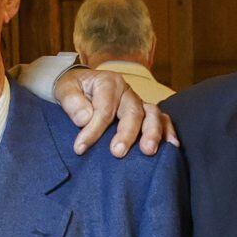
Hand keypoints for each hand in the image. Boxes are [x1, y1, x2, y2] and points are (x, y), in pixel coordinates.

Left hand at [52, 67, 175, 157]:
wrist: (81, 86)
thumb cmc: (74, 89)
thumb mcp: (65, 90)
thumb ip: (72, 102)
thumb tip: (84, 119)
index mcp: (108, 83)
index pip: (104, 109)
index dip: (93, 130)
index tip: (80, 148)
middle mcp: (127, 91)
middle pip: (133, 112)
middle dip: (127, 133)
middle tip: (117, 153)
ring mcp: (139, 102)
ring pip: (152, 114)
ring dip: (152, 133)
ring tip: (148, 151)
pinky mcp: (145, 112)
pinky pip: (162, 119)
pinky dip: (168, 131)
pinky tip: (172, 146)